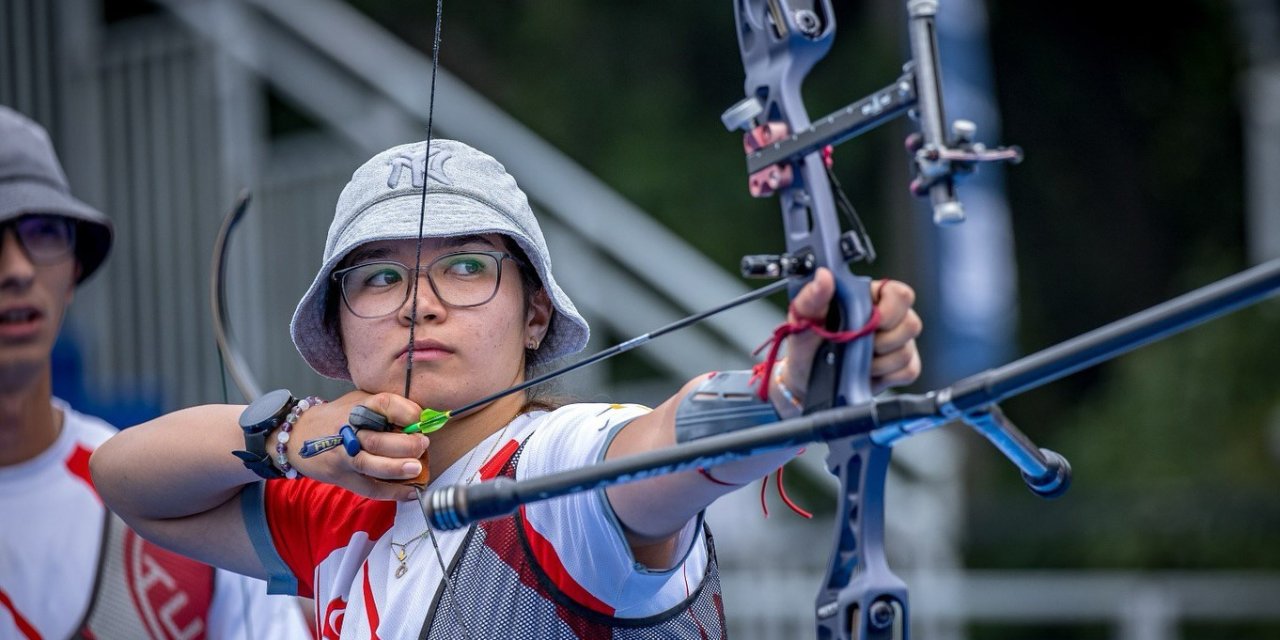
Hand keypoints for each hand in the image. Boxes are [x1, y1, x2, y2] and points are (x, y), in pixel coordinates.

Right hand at [289, 390, 427, 500]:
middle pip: (377, 439)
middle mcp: (348, 431)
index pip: (384, 404)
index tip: (419, 419)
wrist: (297, 435)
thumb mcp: (359, 400)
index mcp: (358, 407)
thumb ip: (386, 408)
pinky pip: (369, 488)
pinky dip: (392, 492)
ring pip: (370, 464)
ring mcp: (343, 456)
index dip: (407, 412)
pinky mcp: (342, 477)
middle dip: (405, 444)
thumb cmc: (338, 416)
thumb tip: (423, 418)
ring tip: (417, 468)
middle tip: (423, 444)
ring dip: (396, 468)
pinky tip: (411, 492)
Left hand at [779, 269, 922, 403]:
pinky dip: (886, 375)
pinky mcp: (900, 367)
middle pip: (912, 324)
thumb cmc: (806, 341)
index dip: (891, 310)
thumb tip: (824, 276)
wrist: (805, 377)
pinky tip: (868, 373)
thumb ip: (812, 297)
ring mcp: (898, 343)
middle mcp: (890, 318)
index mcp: (869, 297)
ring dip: (879, 362)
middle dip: (882, 341)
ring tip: (856, 362)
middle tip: (856, 345)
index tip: (870, 322)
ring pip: (907, 351)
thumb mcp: (803, 318)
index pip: (900, 294)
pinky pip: (909, 371)